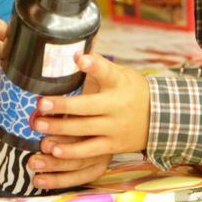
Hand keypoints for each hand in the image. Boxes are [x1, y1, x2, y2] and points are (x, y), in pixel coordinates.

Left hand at [30, 52, 148, 188]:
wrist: (161, 118)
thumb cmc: (132, 91)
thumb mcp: (121, 74)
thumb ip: (99, 64)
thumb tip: (77, 49)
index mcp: (118, 84)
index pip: (106, 71)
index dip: (93, 65)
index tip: (78, 57)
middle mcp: (116, 106)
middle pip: (88, 106)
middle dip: (63, 106)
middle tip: (41, 104)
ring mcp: (115, 128)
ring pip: (85, 130)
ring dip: (61, 130)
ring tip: (40, 127)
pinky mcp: (113, 146)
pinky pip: (90, 151)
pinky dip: (72, 152)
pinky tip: (54, 151)